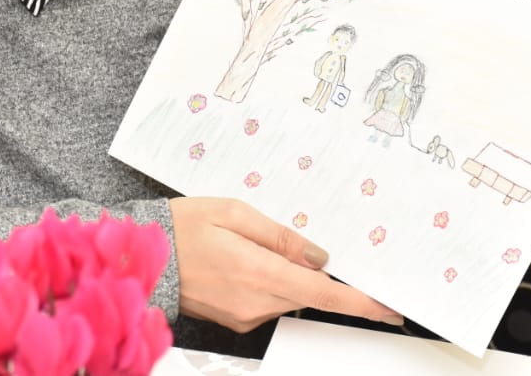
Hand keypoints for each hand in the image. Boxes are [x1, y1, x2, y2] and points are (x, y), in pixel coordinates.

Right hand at [169, 196, 400, 332]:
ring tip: (250, 245)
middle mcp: (255, 301)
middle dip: (314, 273)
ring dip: (286, 274)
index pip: (324, 292)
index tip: (390, 307)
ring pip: (287, 295)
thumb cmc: (181, 228)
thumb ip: (280, 235)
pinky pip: (267, 301)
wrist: (139, 257)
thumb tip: (318, 256)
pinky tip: (242, 260)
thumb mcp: (233, 212)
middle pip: (307, 291)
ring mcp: (244, 314)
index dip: (362, 302)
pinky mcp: (235, 319)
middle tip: (294, 245)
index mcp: (258, 272)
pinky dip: (267, 282)